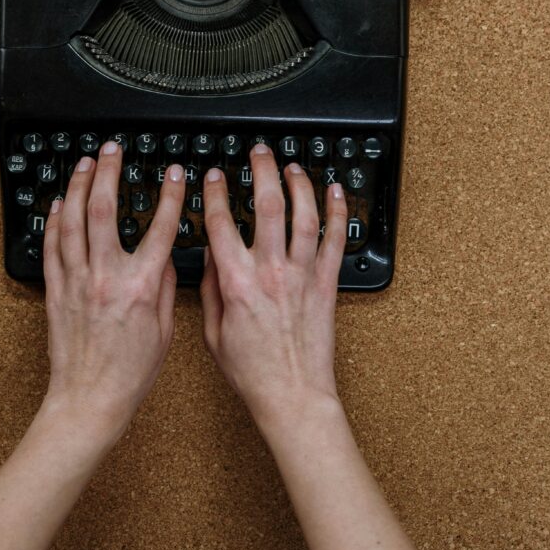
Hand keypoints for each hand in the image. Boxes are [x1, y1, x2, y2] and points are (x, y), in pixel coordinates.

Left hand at [41, 142, 184, 444]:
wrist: (90, 401)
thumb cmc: (130, 373)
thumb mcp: (166, 330)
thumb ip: (167, 286)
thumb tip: (165, 255)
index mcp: (142, 286)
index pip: (160, 227)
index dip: (170, 195)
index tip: (173, 174)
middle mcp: (107, 277)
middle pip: (105, 210)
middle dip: (109, 173)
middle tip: (112, 151)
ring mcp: (78, 281)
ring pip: (73, 221)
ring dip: (79, 187)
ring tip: (85, 164)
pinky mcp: (57, 291)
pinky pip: (53, 247)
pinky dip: (56, 221)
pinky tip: (60, 203)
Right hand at [200, 143, 347, 427]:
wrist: (293, 397)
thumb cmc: (252, 372)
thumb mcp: (213, 332)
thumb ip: (211, 287)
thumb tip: (211, 254)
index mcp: (237, 283)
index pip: (221, 223)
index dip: (215, 193)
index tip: (215, 176)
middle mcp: (271, 272)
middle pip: (267, 206)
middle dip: (262, 171)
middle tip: (260, 152)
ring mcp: (302, 276)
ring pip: (304, 216)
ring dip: (299, 185)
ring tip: (293, 167)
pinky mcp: (326, 285)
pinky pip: (336, 241)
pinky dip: (338, 213)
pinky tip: (335, 192)